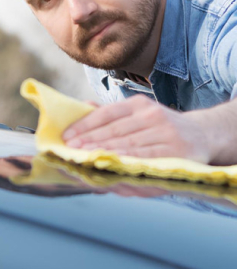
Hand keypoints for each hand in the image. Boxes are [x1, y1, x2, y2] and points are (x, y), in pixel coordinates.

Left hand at [62, 94, 210, 161]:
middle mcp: (152, 116)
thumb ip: (110, 113)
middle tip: (70, 149)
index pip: (107, 113)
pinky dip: (126, 162)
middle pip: (115, 130)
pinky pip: (146, 159)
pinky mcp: (176, 152)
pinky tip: (111, 165)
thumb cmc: (159, 127)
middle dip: (89, 141)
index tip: (66, 136)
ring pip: (128, 145)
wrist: (202, 135)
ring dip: (104, 152)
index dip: (85, 125)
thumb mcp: (138, 113)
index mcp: (139, 104)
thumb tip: (82, 107)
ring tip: (83, 158)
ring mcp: (165, 133)